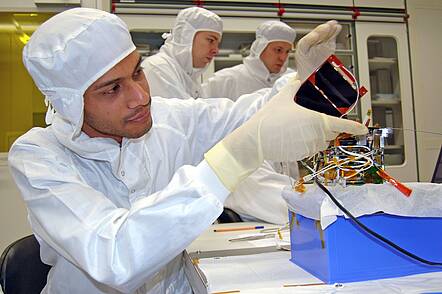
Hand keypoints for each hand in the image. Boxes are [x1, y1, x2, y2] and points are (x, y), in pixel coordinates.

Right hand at [204, 77, 366, 190]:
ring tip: (301, 127)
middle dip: (329, 126)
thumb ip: (295, 85)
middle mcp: (316, 135)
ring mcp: (309, 147)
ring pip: (322, 141)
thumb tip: (300, 77)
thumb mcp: (283, 96)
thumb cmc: (270, 118)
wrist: (256, 140)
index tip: (364, 128)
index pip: (342, 124)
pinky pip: (312, 148)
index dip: (355, 127)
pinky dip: (308, 142)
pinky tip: (295, 136)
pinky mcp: (302, 155)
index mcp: (316, 120)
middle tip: (316, 118)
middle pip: (332, 132)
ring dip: (319, 135)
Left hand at [295, 20, 341, 81]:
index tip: (316, 35)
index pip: (304, 43)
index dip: (310, 38)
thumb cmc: (306, 75)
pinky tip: (337, 27)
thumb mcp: (304, 76)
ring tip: (334, 24)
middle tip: (326, 27)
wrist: (311, 75)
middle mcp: (310, 47)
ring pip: (322, 35)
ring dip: (328, 29)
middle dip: (320, 31)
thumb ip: (305, 74)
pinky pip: (329, 37)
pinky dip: (333, 32)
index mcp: (301, 53)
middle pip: (315, 36)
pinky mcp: (326, 44)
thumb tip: (304, 80)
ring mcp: (318, 45)